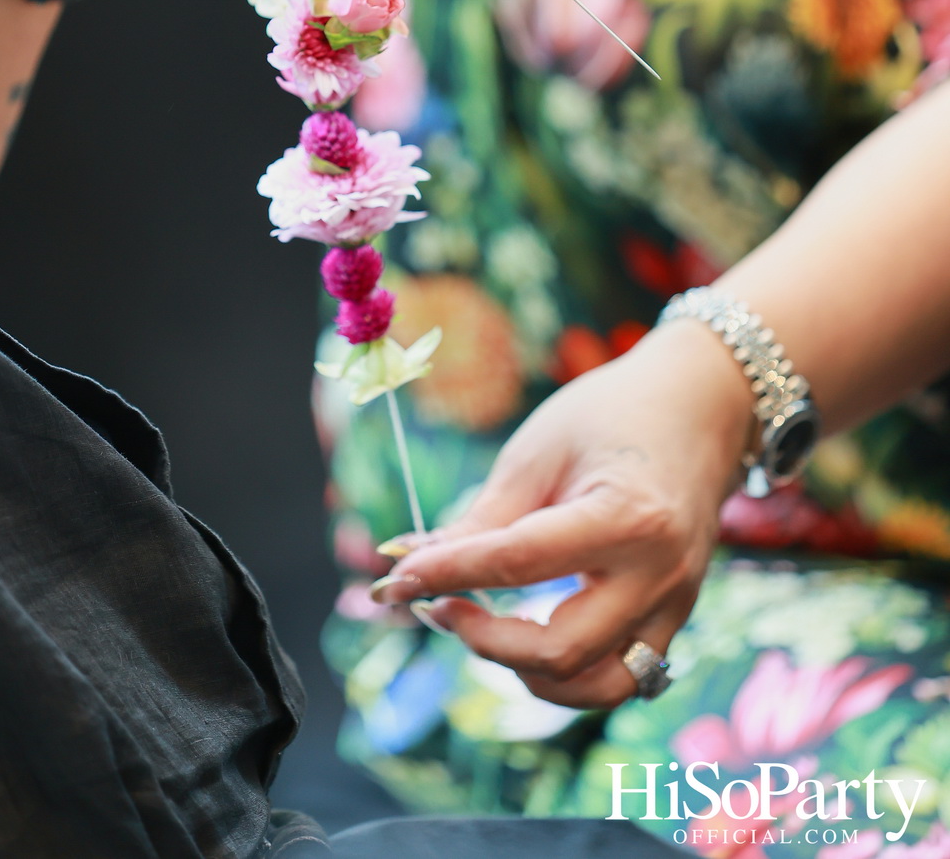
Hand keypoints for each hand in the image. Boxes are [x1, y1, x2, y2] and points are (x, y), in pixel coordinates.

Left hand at [374, 321, 752, 708]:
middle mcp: (659, 574)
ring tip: (479, 624)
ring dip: (524, 672)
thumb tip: (406, 562)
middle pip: (559, 650)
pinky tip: (526, 637)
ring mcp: (676, 604)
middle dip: (480, 639)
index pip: (516, 565)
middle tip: (434, 603)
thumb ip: (481, 517)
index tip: (391, 581)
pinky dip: (567, 673)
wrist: (701, 406)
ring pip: (595, 686)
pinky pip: (620, 677)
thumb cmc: (612, 414)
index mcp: (625, 517)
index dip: (445, 575)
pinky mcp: (676, 617)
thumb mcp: (539, 450)